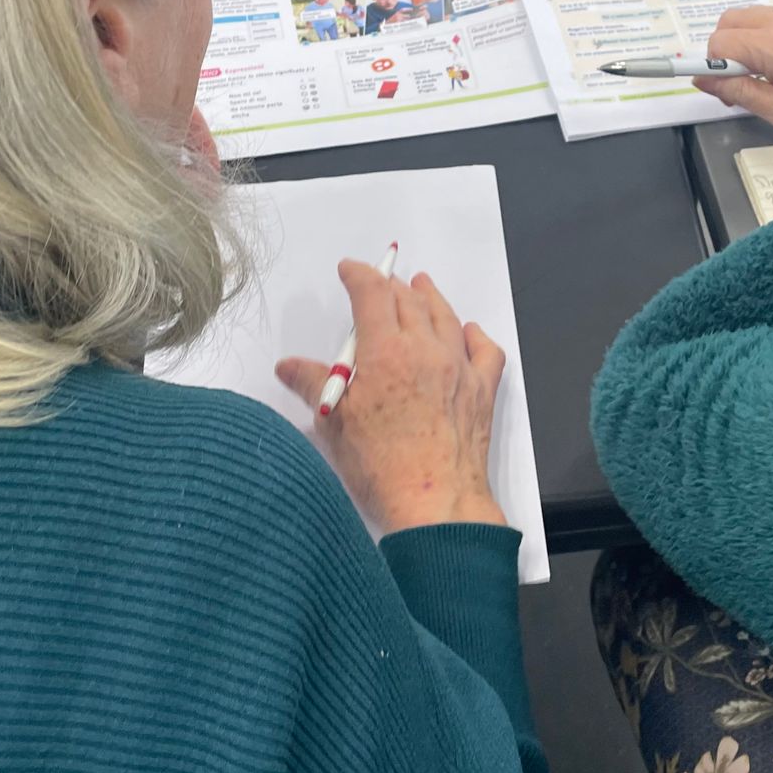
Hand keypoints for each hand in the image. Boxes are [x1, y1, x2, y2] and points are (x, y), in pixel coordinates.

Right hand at [276, 263, 509, 534]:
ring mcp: (459, 368)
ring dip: (430, 298)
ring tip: (421, 286)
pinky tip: (468, 332)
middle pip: (409, 301)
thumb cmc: (380, 466)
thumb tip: (287, 366)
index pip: (373, 294)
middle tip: (380, 283)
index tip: (350, 270)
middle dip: (391, 286)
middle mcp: (426, 350)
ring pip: (446, 317)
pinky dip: (474, 335)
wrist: (436, 502)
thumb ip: (313, 385)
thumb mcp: (335, 423)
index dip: (360, 275)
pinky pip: (485, 351)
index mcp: (387, 351)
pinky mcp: (481, 391)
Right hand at [694, 7, 772, 149]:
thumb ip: (739, 92)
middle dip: (724, 49)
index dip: (712, 66)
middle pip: (731, 19)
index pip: (721, 40)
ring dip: (743, 43)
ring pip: (752, 18)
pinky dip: (763, 40)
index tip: (722, 91)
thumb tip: (705, 81)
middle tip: (738, 85)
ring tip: (759, 80)